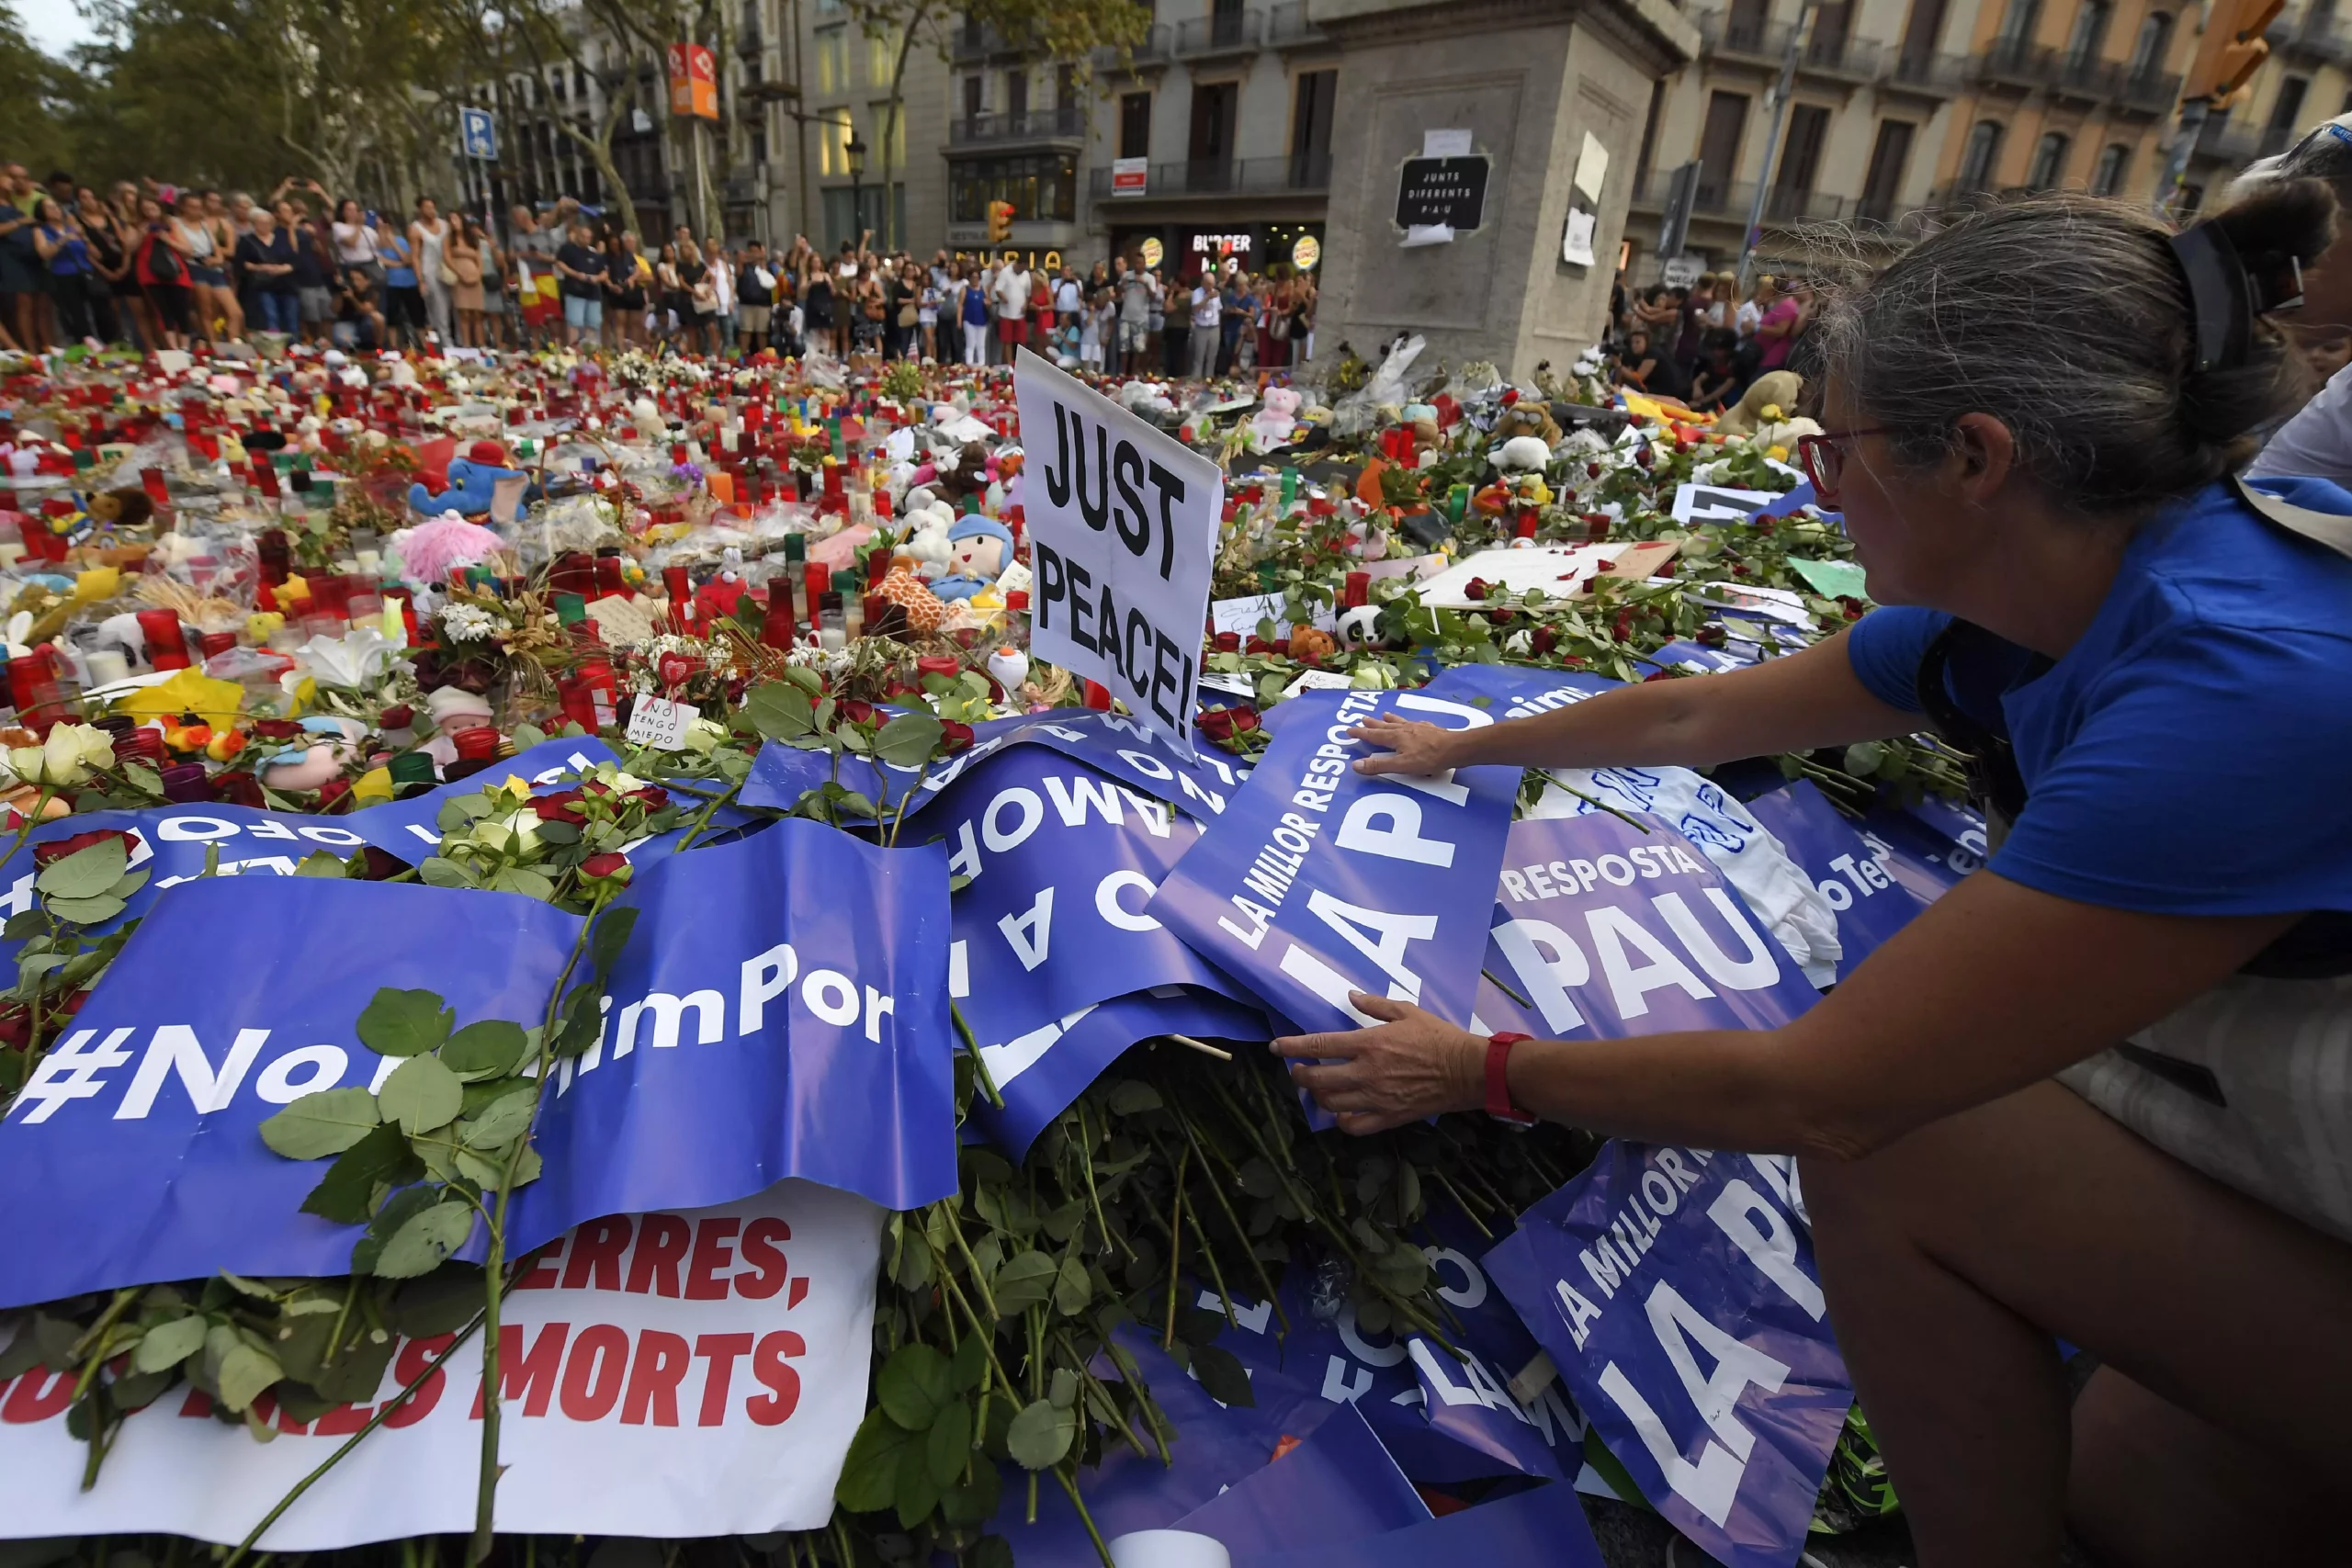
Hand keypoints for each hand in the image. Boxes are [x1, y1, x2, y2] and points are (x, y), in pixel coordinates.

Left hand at [1273, 994, 1486, 1134]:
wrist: (1466, 1070)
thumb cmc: (1437, 1036)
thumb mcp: (1406, 1011)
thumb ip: (1375, 1004)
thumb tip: (1350, 996)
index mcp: (1369, 1043)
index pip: (1319, 1045)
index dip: (1292, 1047)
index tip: (1276, 1047)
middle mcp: (1366, 1072)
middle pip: (1317, 1079)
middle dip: (1300, 1075)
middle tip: (1298, 1071)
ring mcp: (1376, 1098)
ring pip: (1331, 1103)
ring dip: (1318, 1096)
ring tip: (1318, 1089)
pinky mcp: (1388, 1117)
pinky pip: (1354, 1126)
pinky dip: (1341, 1121)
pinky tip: (1341, 1112)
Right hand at [1347, 716, 1463, 777]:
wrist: (1455, 748)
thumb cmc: (1428, 758)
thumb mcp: (1401, 766)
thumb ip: (1379, 766)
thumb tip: (1355, 765)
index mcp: (1395, 737)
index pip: (1373, 735)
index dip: (1361, 733)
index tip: (1349, 730)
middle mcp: (1404, 729)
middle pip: (1385, 725)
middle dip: (1372, 724)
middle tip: (1362, 718)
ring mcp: (1418, 728)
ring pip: (1399, 722)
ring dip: (1390, 719)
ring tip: (1384, 715)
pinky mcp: (1430, 729)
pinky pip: (1415, 724)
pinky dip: (1409, 722)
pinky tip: (1413, 723)